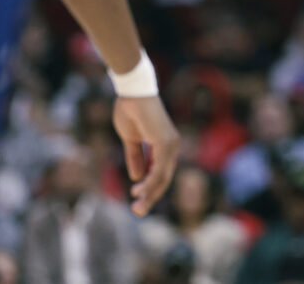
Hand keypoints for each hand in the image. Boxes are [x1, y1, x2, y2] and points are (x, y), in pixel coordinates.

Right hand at [113, 96, 179, 216]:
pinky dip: (150, 181)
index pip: (161, 172)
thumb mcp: (131, 140)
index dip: (150, 187)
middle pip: (164, 178)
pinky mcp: (164, 141)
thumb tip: (137, 177)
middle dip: (151, 196)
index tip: (136, 198)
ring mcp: (170, 144)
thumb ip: (135, 157)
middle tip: (138, 211)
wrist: (132, 93)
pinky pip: (159, 168)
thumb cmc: (131, 111)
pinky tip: (139, 191)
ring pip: (162, 176)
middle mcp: (172, 145)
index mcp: (165, 145)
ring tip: (137, 206)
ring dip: (149, 193)